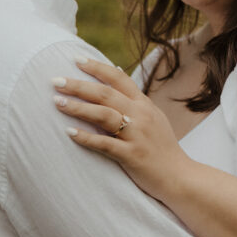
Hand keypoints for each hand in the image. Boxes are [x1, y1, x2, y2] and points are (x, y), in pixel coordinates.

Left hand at [52, 57, 190, 199]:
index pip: (119, 78)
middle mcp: (141, 115)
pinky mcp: (132, 155)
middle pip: (105, 94)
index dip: (97, 67)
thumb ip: (134, 98)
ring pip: (104, 115)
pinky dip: (87, 137)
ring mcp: (137, 135)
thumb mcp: (153, 117)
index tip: (75, 59)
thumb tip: (116, 71)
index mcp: (144, 104)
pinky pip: (106, 144)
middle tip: (55, 81)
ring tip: (57, 102)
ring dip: (78, 107)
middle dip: (78, 85)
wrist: (180, 177)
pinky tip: (69, 133)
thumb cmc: (162, 148)